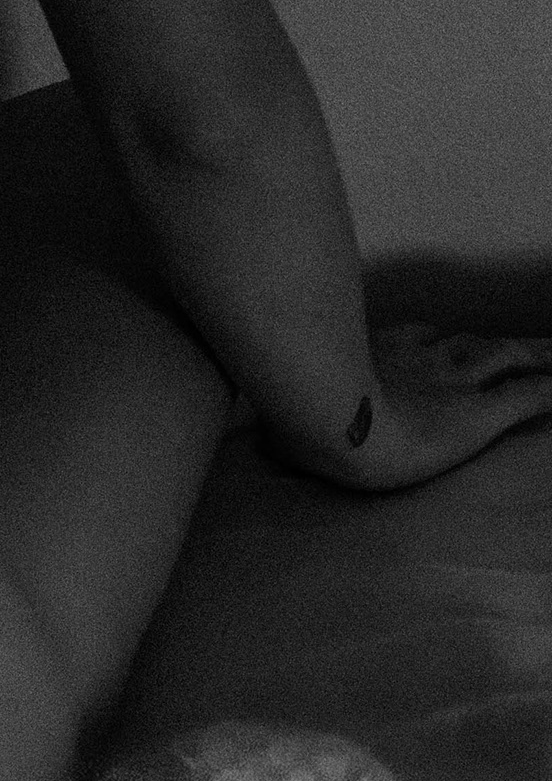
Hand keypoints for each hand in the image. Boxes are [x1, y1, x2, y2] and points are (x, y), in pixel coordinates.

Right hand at [265, 323, 551, 489]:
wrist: (332, 429)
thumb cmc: (298, 422)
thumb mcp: (281, 420)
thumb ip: (280, 428)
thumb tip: (256, 442)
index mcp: (378, 353)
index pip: (419, 338)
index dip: (436, 342)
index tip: (442, 344)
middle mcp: (423, 358)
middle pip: (470, 342)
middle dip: (493, 345)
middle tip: (518, 345)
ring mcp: (456, 382)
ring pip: (508, 355)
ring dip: (536, 353)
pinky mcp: (482, 414)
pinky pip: (530, 396)